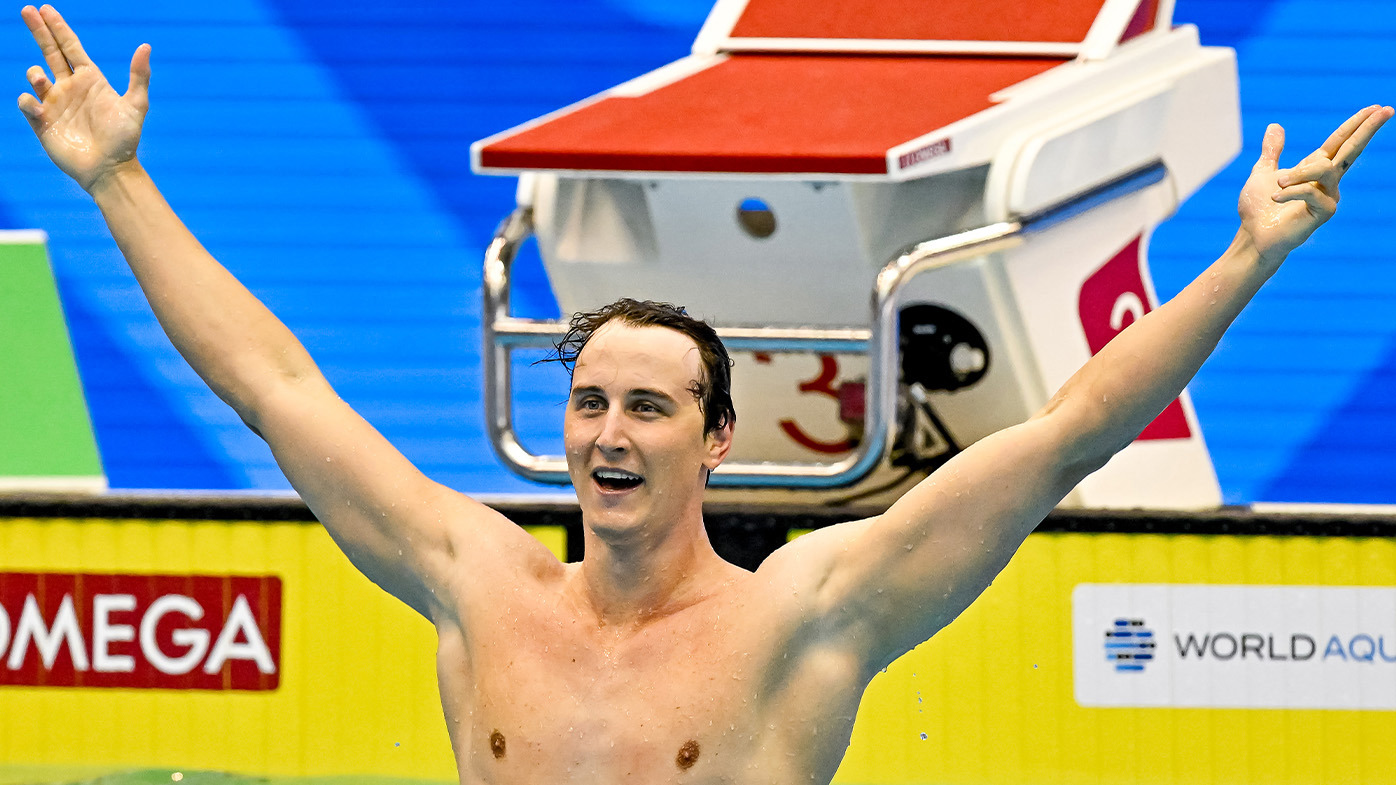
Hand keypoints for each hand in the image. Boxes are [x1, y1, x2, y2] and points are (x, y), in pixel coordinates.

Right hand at [16, 5, 150, 192]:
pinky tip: (39, 105)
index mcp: (90, 80)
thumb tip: (146, 46)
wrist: (110, 169)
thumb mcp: (136, 105)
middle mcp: (70, 88)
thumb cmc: (125, 139)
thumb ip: (139, 76)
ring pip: (36, 77)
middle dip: (39, 31)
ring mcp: (55, 104)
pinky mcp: (43, 122)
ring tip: (44, 78)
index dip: (59, 28)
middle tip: (28, 10)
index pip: (70, 48)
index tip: (45, 9)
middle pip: (50, 52)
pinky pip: (28, 103)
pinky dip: (29, 99)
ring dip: (36, 73)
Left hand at [1238, 105, 1392, 265]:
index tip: (1377, 107)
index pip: (1340, 141)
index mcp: (1315, 169)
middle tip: (1387, 110)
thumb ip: (1272, 151)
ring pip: (1324, 169)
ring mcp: (1329, 197)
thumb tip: (1275, 125)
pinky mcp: (1324, 213)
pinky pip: (1310, 191)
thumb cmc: (1258, 210)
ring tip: (1277, 184)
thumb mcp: (1263, 173)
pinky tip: (1275, 199)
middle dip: (1368, 129)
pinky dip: (1289, 192)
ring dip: (1298, 174)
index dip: (1357, 124)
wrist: (1252, 237)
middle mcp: (1327, 182)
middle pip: (1352, 149)